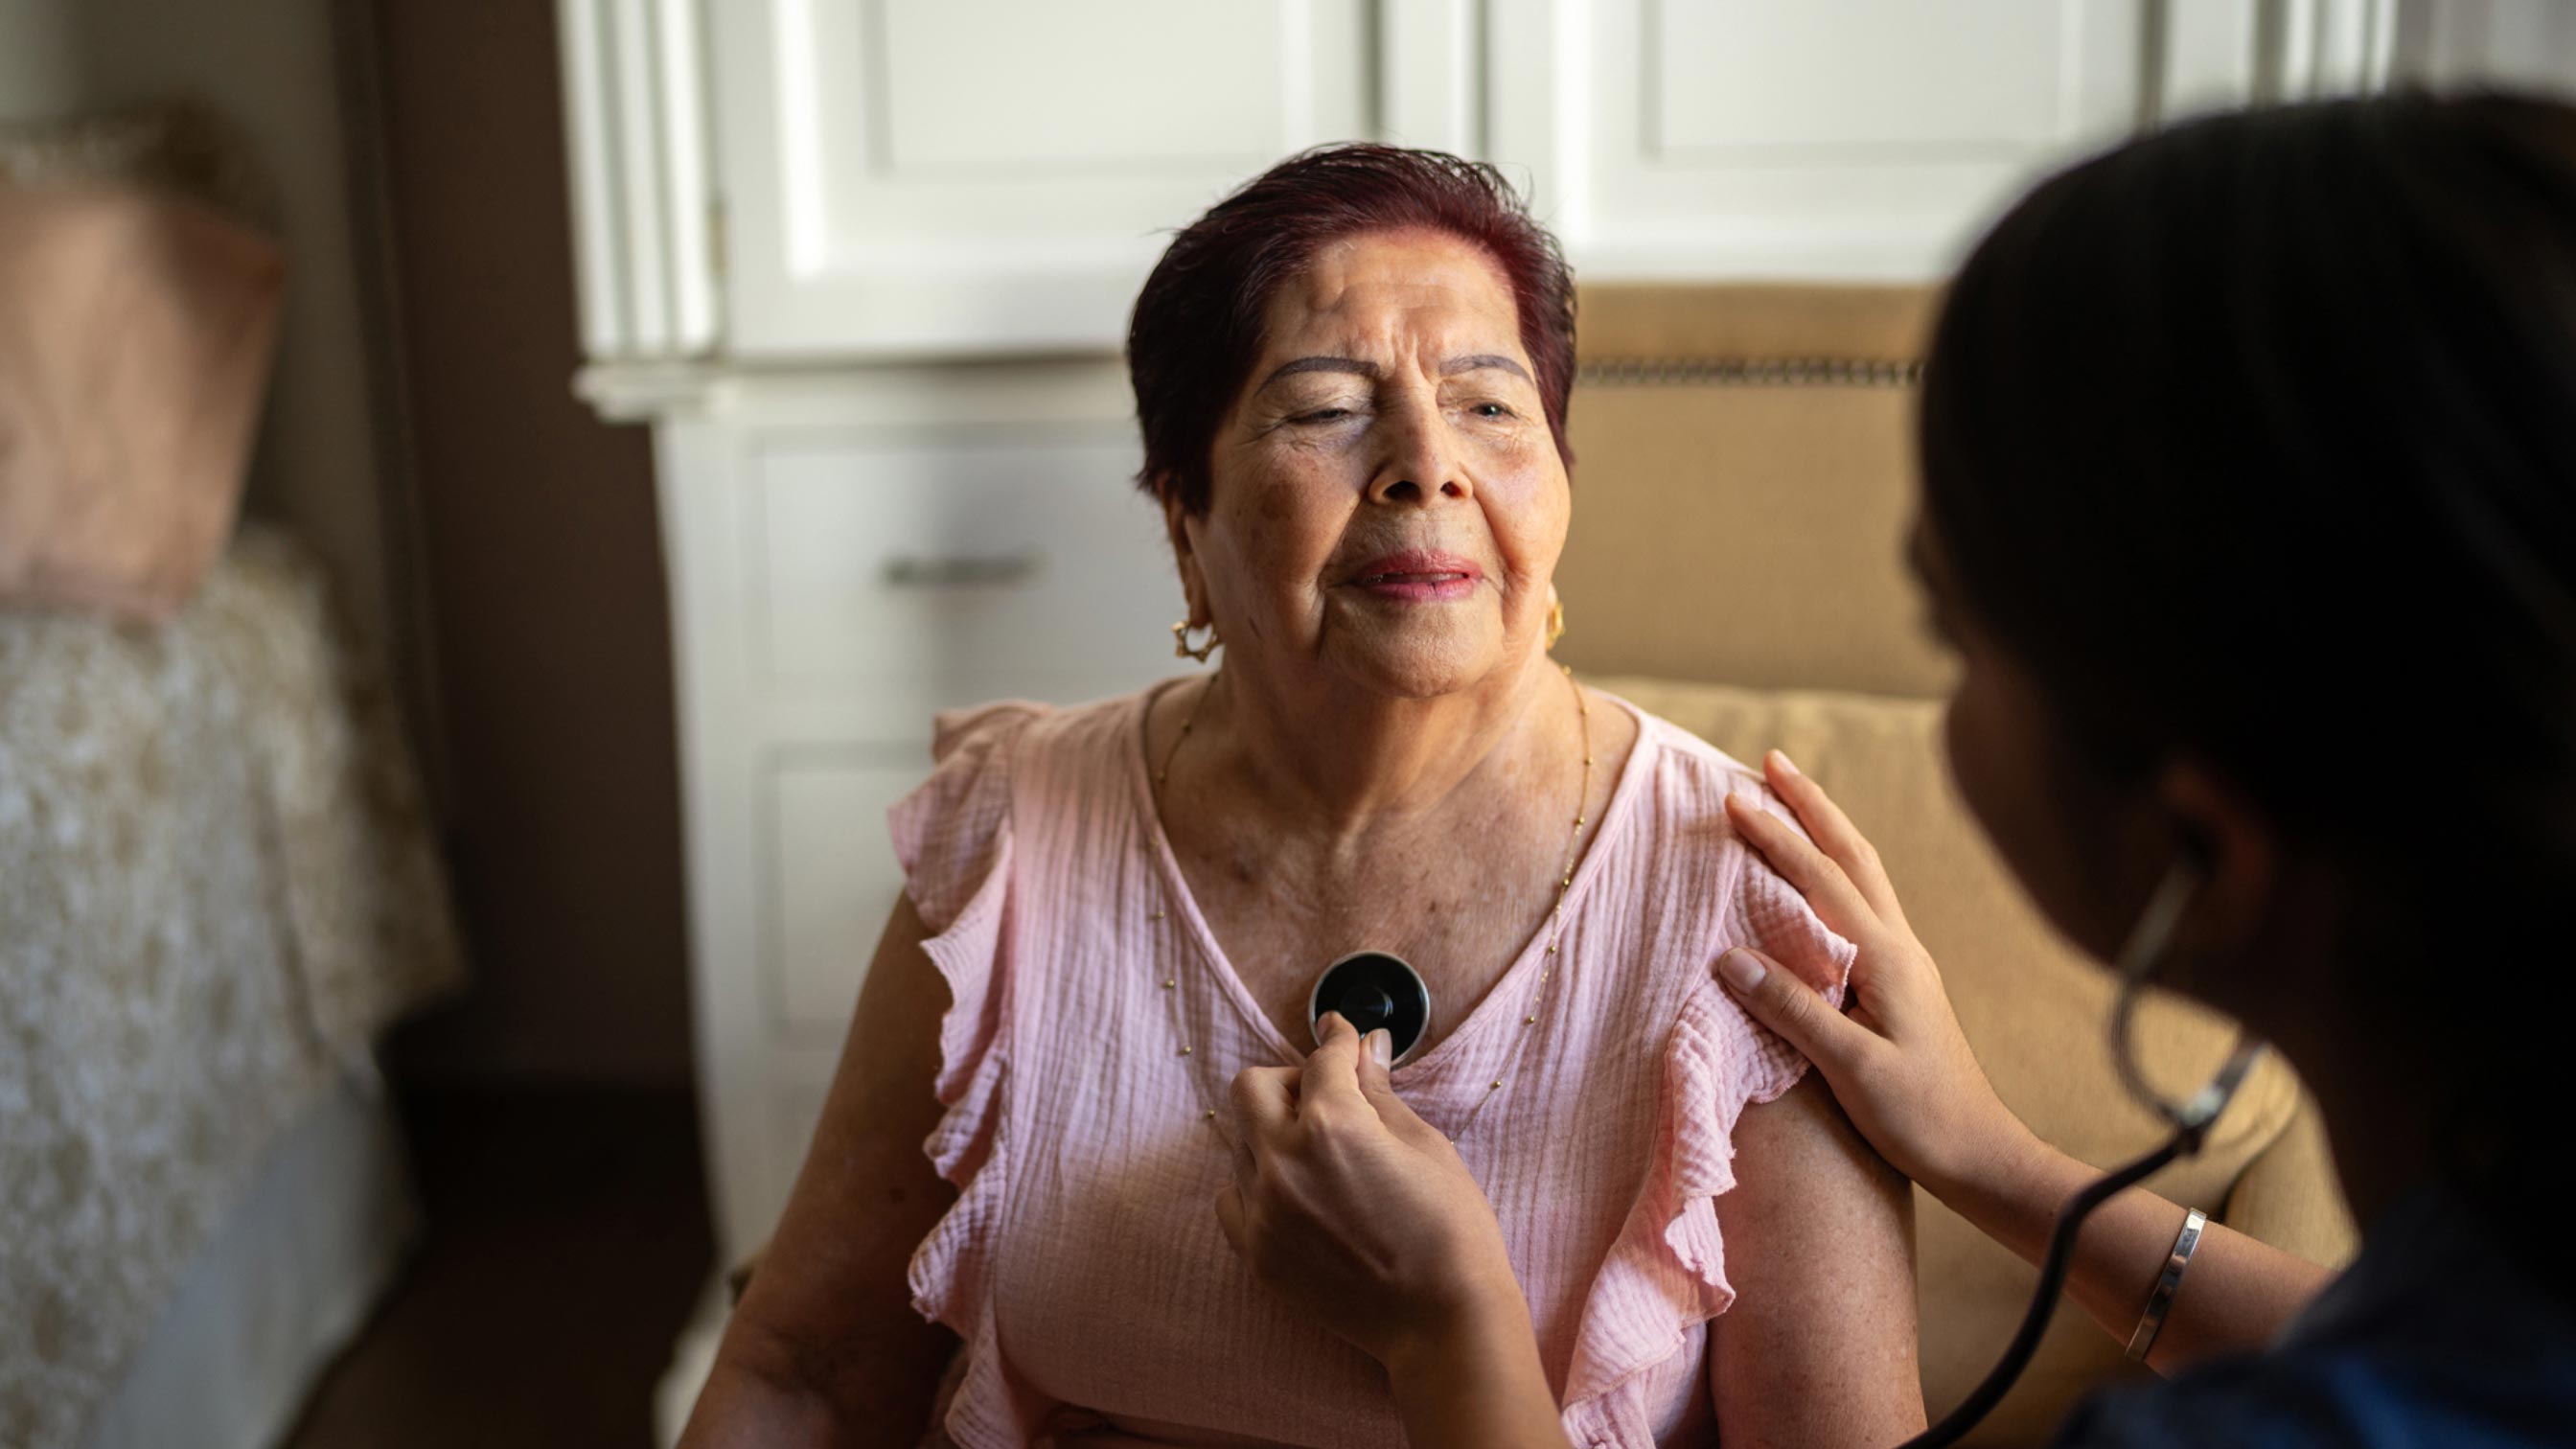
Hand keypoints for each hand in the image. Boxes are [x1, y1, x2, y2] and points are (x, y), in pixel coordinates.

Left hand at [1215, 1013, 1527, 1366]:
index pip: (1322, 1059)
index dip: (1338, 1039)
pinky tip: (1296, 1193)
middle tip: (1329, 1097)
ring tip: (1321, 1154)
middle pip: (1252, 1088)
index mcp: (1333, 1125)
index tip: (1341, 1031)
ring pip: (1240, 1142)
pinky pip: (1232, 1197)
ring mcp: (1262, 1212)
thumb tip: (1365, 1047)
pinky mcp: (1256, 1255)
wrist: (1443, 1323)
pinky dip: (1256, 1184)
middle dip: (1290, 1081)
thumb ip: (1379, 1093)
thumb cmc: (1450, 1232)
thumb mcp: (1424, 1146)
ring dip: (1274, 1133)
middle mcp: (1282, 1162)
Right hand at [1719, 750, 2040, 1199]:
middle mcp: (1899, 948)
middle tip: (1772, 761)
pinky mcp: (1902, 984)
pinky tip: (1820, 882)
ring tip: (1792, 800)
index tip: (1733, 800)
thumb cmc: (1921, 1119)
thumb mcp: (1852, 1068)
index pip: (1820, 881)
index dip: (1776, 838)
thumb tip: (1728, 955)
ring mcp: (1905, 964)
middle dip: (1811, 805)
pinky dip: (1835, 873)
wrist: (1982, 1155)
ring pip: (1863, 875)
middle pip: (1853, 856)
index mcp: (1886, 959)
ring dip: (1826, 831)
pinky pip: (1863, 907)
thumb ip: (1793, 1009)